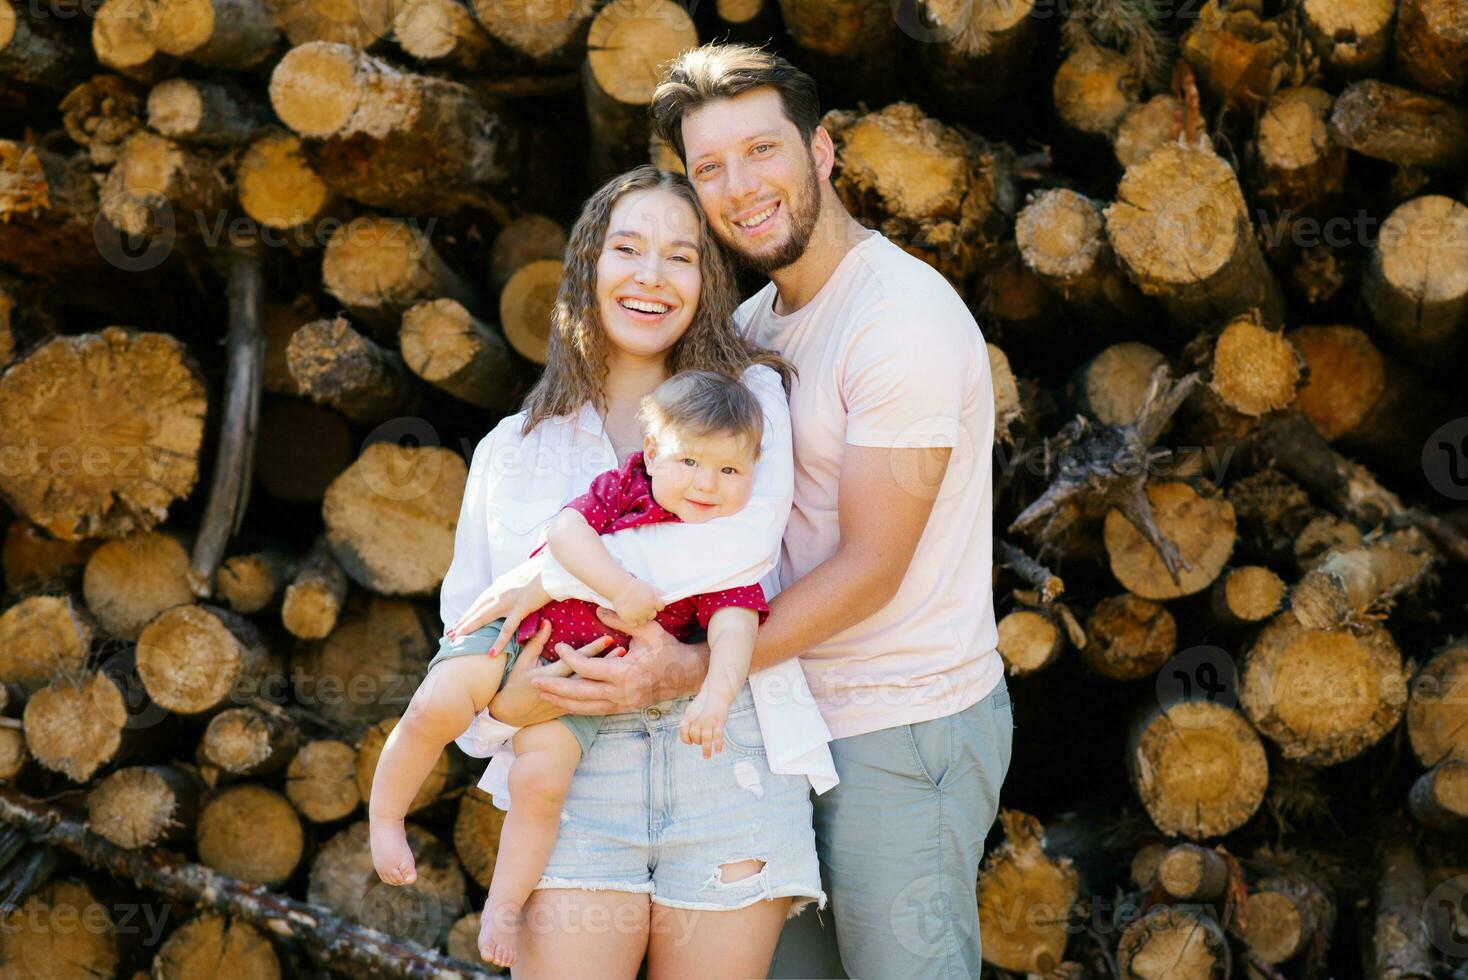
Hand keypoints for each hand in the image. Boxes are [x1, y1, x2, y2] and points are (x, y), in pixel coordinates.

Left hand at [446, 560, 551, 656]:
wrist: (553, 567)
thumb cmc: (542, 571)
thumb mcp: (522, 576)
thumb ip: (513, 585)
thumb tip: (510, 587)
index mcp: (500, 585)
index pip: (480, 601)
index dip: (469, 612)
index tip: (459, 621)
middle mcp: (500, 592)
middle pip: (476, 610)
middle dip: (462, 622)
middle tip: (449, 634)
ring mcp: (508, 600)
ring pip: (483, 617)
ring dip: (469, 628)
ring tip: (458, 639)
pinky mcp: (521, 607)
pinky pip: (507, 628)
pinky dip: (498, 641)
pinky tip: (491, 652)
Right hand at [487, 623, 619, 727]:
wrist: (510, 713)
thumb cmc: (514, 683)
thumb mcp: (523, 660)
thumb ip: (537, 642)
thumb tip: (548, 622)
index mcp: (548, 675)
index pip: (575, 661)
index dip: (592, 649)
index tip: (608, 637)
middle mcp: (559, 690)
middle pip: (588, 674)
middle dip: (607, 662)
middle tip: (625, 649)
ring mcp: (565, 703)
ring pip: (592, 689)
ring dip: (608, 677)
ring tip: (625, 663)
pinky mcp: (568, 711)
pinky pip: (589, 701)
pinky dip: (603, 691)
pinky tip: (616, 682)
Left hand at [531, 609, 707, 715]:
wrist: (686, 675)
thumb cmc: (667, 649)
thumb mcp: (649, 630)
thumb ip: (622, 620)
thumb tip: (598, 608)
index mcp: (626, 673)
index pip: (589, 668)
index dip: (570, 658)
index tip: (559, 647)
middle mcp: (621, 693)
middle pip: (580, 693)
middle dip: (555, 687)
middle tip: (534, 681)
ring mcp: (622, 704)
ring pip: (585, 706)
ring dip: (562, 700)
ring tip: (542, 694)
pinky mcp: (623, 708)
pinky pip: (595, 710)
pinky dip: (577, 707)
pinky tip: (563, 702)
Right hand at [611, 577, 662, 626]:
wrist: (619, 587)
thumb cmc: (632, 585)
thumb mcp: (647, 587)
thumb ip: (656, 593)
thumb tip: (665, 595)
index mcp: (654, 600)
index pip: (661, 607)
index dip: (656, 605)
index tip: (652, 603)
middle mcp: (648, 609)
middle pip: (652, 615)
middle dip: (648, 611)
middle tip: (641, 606)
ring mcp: (639, 615)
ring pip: (643, 621)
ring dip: (640, 617)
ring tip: (633, 610)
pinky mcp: (630, 619)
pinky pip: (634, 624)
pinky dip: (631, 621)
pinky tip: (628, 614)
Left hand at [679, 688, 729, 758]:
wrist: (716, 693)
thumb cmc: (703, 704)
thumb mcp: (691, 710)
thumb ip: (687, 723)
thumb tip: (685, 739)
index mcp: (689, 716)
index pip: (683, 730)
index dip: (685, 738)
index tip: (690, 743)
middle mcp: (698, 719)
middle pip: (694, 736)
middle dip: (697, 742)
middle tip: (701, 742)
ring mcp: (709, 720)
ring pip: (706, 739)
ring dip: (706, 750)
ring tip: (706, 757)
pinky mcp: (719, 722)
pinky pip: (718, 736)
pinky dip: (718, 744)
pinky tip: (718, 751)